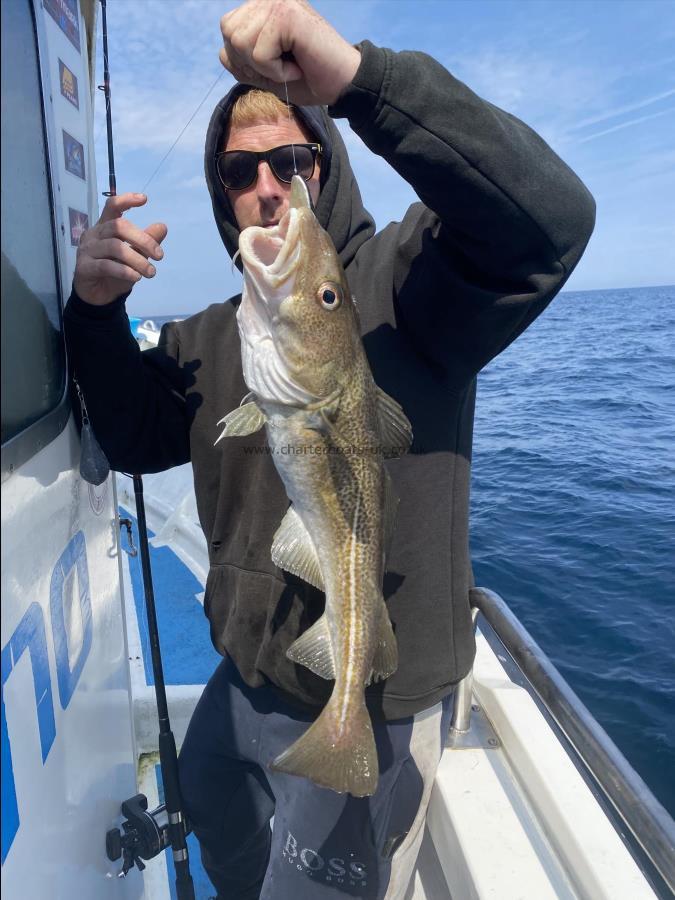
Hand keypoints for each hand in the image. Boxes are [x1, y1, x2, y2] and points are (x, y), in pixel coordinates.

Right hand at [73, 193, 166, 305]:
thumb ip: (146, 241)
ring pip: (114, 247)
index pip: (112, 206)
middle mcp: (94, 234)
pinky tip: (136, 277)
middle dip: (143, 240)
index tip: (144, 199)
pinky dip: (124, 271)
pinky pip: (106, 266)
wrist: (98, 296)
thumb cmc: (116, 272)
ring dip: (137, 260)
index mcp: (105, 227)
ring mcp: (87, 250)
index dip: (126, 200)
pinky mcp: (84, 267)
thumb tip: (162, 226)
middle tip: (159, 256)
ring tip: (151, 272)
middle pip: (118, 226)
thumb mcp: (135, 256)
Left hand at [219, 0, 360, 105]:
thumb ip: (242, 61)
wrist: (343, 84)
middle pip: (229, 34)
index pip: (227, 29)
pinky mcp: (286, 14)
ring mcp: (278, 2)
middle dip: (251, 62)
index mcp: (262, 8)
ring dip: (265, 68)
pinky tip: (297, 66)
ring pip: (240, 43)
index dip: (244, 58)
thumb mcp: (266, 73)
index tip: (275, 65)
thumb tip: (222, 52)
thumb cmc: (310, 79)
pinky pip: (258, 53)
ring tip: (291, 65)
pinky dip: (276, 71)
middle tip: (282, 66)